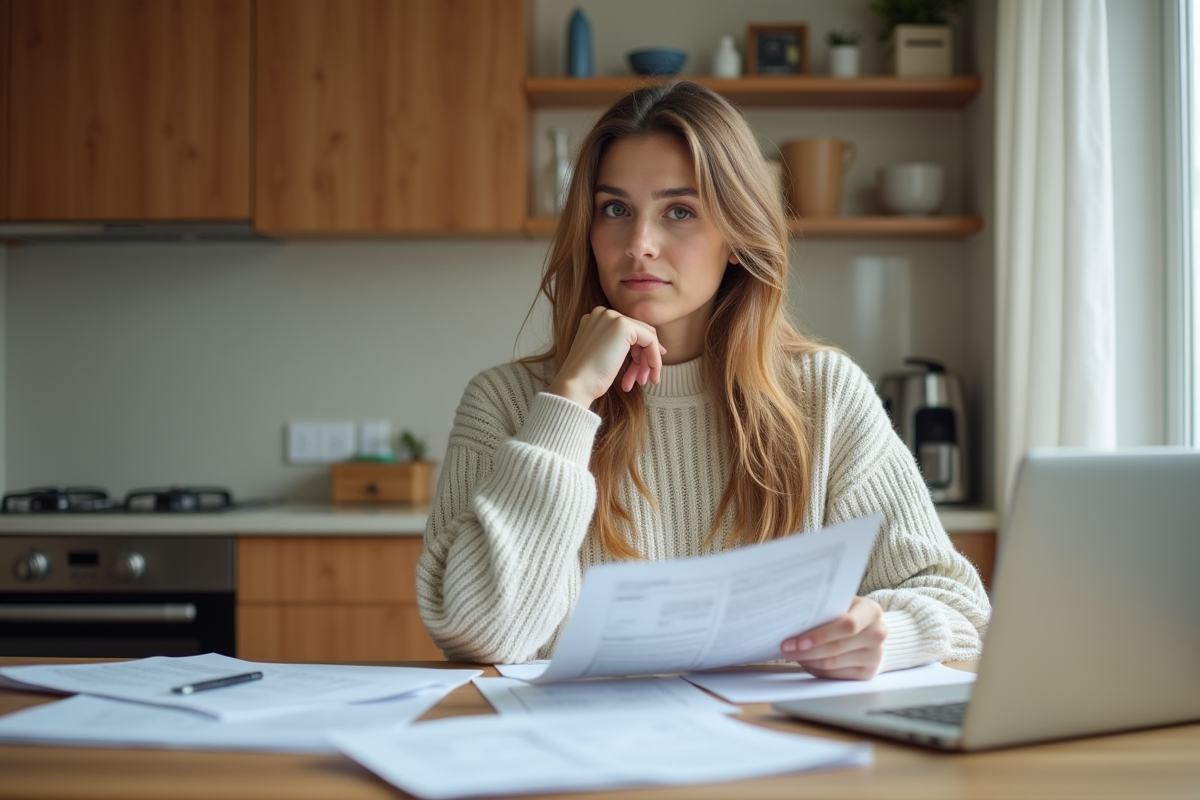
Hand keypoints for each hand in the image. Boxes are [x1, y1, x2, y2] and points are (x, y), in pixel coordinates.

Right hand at [547, 307, 666, 408]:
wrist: (576, 385)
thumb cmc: (587, 377)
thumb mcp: (603, 354)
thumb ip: (618, 344)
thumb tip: (647, 345)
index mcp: (596, 318)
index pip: (628, 331)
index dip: (639, 351)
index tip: (645, 368)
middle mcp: (603, 313)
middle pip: (638, 333)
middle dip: (643, 358)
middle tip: (643, 379)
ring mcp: (613, 317)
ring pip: (646, 337)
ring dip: (647, 362)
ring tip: (641, 381)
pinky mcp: (624, 326)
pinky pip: (650, 341)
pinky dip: (654, 359)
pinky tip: (650, 376)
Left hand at [780, 596, 886, 679]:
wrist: (870, 631)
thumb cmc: (849, 613)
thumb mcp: (842, 604)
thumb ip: (825, 609)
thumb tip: (793, 618)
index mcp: (871, 611)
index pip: (847, 625)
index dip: (822, 634)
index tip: (799, 640)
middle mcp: (877, 634)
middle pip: (836, 647)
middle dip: (807, 650)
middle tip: (786, 648)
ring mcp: (874, 656)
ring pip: (832, 663)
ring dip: (808, 660)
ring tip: (792, 654)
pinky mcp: (868, 673)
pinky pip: (835, 675)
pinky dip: (816, 669)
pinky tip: (806, 661)